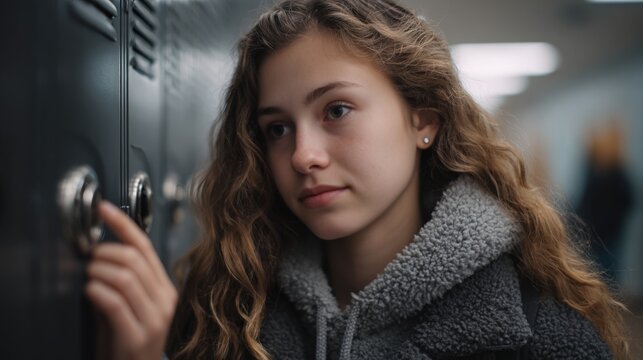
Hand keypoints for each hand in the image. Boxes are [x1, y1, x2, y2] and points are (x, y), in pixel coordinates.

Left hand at [85, 201, 177, 359]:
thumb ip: (122, 280)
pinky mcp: (137, 337)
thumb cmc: (127, 341)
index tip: (103, 209)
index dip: (123, 224)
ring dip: (97, 271)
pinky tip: (89, 291)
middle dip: (104, 251)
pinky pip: (115, 303)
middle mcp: (164, 301)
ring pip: (125, 277)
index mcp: (165, 289)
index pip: (146, 247)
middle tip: (88, 256)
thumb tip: (99, 249)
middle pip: (135, 259)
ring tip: (88, 276)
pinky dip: (97, 291)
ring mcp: (154, 319)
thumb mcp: (131, 305)